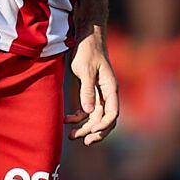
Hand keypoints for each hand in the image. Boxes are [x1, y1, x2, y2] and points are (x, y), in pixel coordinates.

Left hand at [66, 27, 119, 144]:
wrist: (85, 37)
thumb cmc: (87, 51)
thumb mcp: (85, 70)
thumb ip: (87, 90)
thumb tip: (87, 112)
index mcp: (110, 88)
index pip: (113, 113)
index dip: (104, 125)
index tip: (92, 131)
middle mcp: (107, 94)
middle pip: (105, 119)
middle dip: (96, 132)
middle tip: (83, 141)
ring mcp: (98, 94)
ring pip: (94, 117)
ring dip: (85, 128)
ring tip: (71, 135)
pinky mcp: (89, 92)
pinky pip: (86, 110)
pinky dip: (77, 117)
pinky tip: (66, 119)